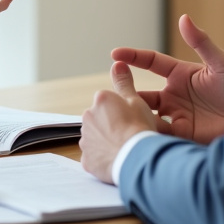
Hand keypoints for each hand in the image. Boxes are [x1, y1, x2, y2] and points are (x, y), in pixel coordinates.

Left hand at [80, 62, 158, 183]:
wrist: (136, 158)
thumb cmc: (138, 127)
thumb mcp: (135, 100)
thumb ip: (124, 82)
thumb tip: (117, 63)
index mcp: (100, 100)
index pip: (110, 103)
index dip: (124, 112)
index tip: (133, 120)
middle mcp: (88, 117)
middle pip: (101, 120)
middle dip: (112, 126)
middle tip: (130, 135)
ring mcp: (85, 140)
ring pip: (96, 138)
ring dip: (107, 141)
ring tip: (125, 148)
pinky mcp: (86, 160)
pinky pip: (94, 157)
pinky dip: (103, 159)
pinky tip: (117, 159)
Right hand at [112, 14, 223, 143]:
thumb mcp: (221, 63)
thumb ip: (201, 42)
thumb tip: (184, 18)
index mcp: (180, 74)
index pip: (150, 62)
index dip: (133, 57)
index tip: (114, 54)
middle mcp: (173, 95)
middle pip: (141, 92)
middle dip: (124, 90)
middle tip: (109, 90)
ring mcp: (175, 115)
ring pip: (146, 114)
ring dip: (134, 114)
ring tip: (121, 113)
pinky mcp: (181, 134)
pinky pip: (159, 134)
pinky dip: (149, 133)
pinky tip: (141, 133)